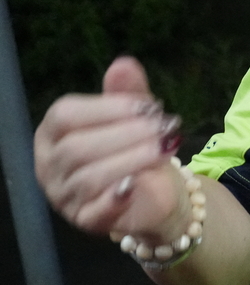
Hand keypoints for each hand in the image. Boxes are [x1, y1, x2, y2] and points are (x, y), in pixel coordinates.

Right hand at [33, 56, 186, 238]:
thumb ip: (127, 93)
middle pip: (76, 148)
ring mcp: (64, 195)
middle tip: (164, 127)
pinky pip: (94, 212)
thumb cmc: (132, 147)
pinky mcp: (85, 220)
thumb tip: (124, 63)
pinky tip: (136, 183)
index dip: (108, 108)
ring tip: (164, 148)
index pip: (65, 115)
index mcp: (53, 132)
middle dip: (126, 134)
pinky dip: (115, 198)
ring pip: (88, 178)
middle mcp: (49, 164)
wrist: (150, 193)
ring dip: (131, 160)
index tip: (149, 106)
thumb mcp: (133, 117)